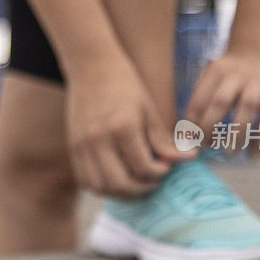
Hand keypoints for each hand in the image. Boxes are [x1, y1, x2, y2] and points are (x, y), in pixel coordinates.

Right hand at [67, 60, 193, 196]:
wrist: (90, 66)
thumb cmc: (124, 83)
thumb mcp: (148, 109)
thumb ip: (162, 139)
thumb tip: (186, 159)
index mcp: (122, 127)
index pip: (143, 166)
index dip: (160, 172)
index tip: (167, 166)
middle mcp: (98, 139)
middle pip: (121, 183)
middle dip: (142, 188)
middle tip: (153, 180)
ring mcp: (82, 145)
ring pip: (101, 186)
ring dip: (121, 193)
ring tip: (135, 183)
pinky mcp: (73, 147)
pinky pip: (85, 180)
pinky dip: (102, 187)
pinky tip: (116, 179)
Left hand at [186, 52, 259, 155]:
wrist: (256, 52)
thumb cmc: (225, 76)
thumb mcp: (209, 79)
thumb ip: (200, 101)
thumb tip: (186, 137)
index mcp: (215, 71)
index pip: (199, 100)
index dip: (192, 124)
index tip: (190, 140)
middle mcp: (236, 74)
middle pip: (221, 101)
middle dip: (210, 128)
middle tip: (207, 146)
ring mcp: (258, 82)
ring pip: (248, 108)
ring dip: (237, 134)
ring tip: (228, 153)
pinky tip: (252, 156)